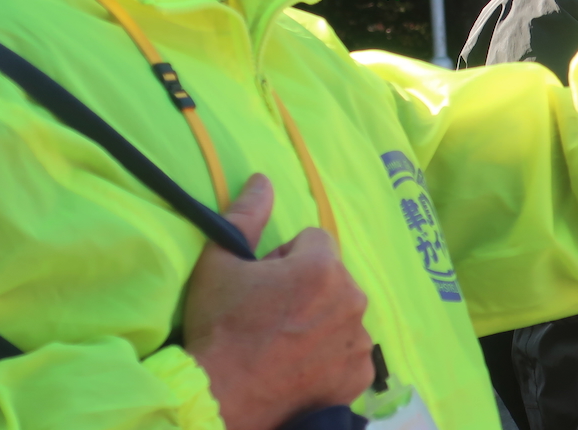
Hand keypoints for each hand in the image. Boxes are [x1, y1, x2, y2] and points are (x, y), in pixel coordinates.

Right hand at [184, 174, 374, 429]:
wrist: (219, 399)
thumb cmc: (218, 328)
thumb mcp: (219, 263)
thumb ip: (247, 215)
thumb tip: (264, 179)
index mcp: (323, 267)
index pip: (314, 240)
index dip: (285, 258)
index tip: (263, 283)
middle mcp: (352, 300)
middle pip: (332, 275)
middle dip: (307, 286)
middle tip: (271, 314)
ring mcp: (359, 342)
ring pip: (342, 311)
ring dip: (321, 318)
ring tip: (283, 342)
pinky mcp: (358, 375)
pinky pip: (350, 349)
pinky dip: (331, 354)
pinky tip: (300, 365)